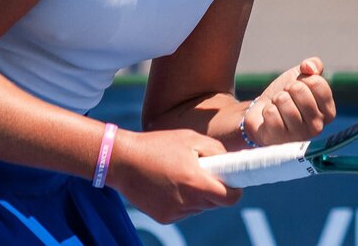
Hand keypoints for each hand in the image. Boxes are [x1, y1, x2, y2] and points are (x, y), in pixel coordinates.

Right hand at [107, 128, 241, 223]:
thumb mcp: (191, 138)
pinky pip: (184, 211)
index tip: (232, 180)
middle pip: (215, 203)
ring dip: (197, 194)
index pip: (230, 198)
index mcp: (196, 182)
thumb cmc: (158, 145)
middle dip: (214, 189)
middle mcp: (187, 202)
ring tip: (180, 174)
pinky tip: (168, 184)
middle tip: (202, 171)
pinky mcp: (164, 218)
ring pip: (199, 207)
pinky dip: (182, 200)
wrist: (122, 161)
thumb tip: (232, 162)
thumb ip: (216, 151)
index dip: (234, 190)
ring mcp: (175, 212)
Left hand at [246, 57, 335, 145]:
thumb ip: (313, 66)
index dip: (303, 79)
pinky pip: (271, 113)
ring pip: (284, 101)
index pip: (317, 83)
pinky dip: (267, 110)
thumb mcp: (301, 77)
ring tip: (278, 107)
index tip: (299, 87)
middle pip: (299, 90)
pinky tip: (271, 118)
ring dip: (277, 99)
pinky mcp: (280, 140)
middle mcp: (318, 126)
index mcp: (328, 111)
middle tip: (286, 97)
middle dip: (288, 88)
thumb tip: (309, 67)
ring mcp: (299, 135)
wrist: (263, 114)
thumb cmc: (286, 96)